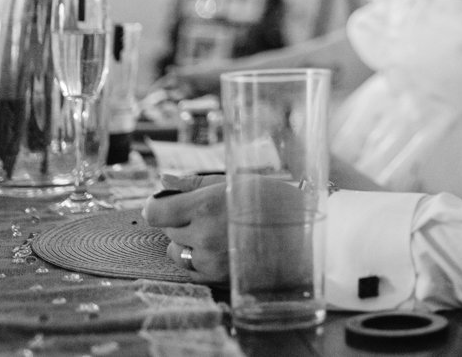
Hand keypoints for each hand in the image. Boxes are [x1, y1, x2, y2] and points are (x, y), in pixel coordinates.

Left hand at [143, 175, 316, 285]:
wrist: (306, 236)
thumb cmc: (274, 201)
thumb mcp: (235, 183)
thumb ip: (193, 184)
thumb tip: (162, 182)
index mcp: (205, 206)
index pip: (155, 212)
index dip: (158, 206)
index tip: (165, 204)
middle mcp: (204, 235)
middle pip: (168, 230)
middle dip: (180, 221)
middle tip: (206, 213)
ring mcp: (210, 261)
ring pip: (176, 252)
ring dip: (186, 242)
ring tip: (213, 231)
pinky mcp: (218, 279)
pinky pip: (190, 271)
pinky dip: (197, 260)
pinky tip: (219, 249)